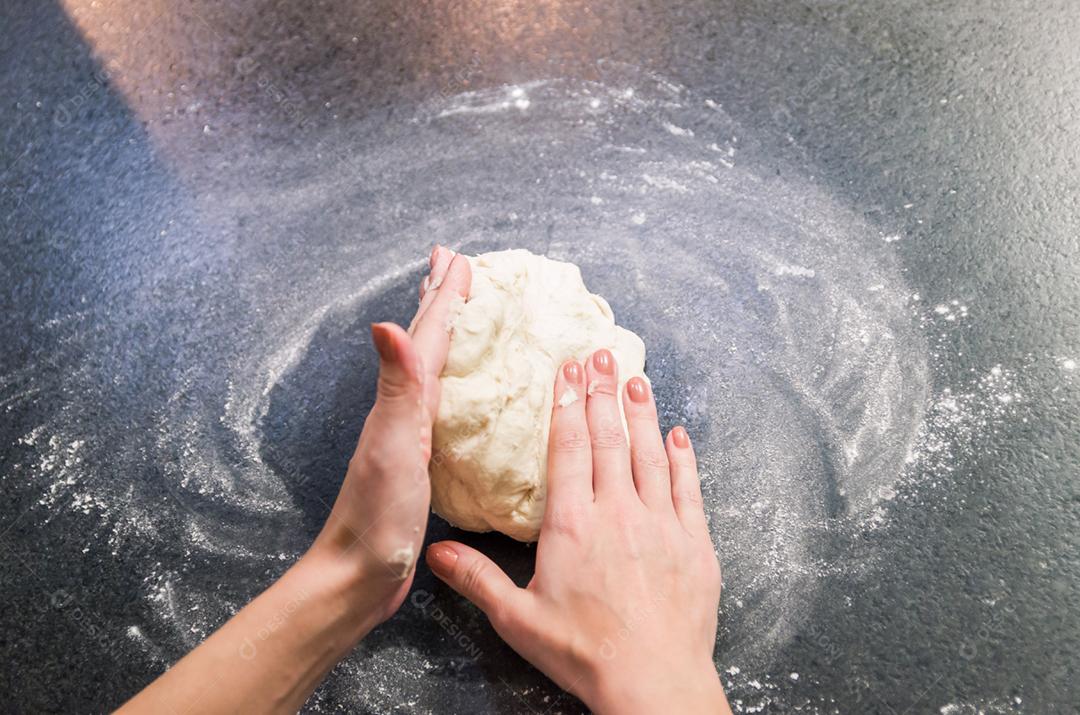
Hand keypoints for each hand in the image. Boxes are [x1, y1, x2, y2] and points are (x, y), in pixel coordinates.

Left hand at [311, 245, 469, 624]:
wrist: (360, 575)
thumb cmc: (378, 516)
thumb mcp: (392, 446)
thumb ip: (398, 387)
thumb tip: (386, 322)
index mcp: (404, 401)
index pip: (429, 336)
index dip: (446, 297)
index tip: (458, 260)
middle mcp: (405, 409)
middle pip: (427, 343)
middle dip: (441, 302)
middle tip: (454, 266)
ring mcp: (412, 434)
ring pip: (435, 369)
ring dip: (446, 334)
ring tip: (457, 310)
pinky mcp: (423, 460)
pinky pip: (444, 404)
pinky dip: (455, 381)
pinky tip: (461, 387)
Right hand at [426, 349, 730, 713]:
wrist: (653, 682)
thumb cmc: (584, 653)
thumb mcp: (518, 619)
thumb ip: (478, 579)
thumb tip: (435, 552)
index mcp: (573, 525)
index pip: (570, 448)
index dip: (568, 404)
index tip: (568, 370)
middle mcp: (618, 512)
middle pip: (610, 439)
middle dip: (603, 392)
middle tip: (603, 354)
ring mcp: (661, 523)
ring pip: (650, 453)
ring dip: (642, 412)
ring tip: (636, 378)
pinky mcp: (693, 541)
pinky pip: (689, 487)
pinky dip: (683, 457)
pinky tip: (678, 433)